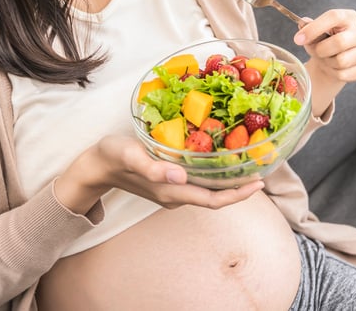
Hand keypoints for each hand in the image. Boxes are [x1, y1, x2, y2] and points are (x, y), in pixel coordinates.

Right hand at [55, 135, 262, 212]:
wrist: (94, 166)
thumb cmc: (112, 157)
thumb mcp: (130, 155)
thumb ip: (153, 168)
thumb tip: (180, 176)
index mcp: (170, 191)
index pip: (212, 200)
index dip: (238, 194)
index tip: (258, 183)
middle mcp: (175, 194)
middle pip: (215, 197)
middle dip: (240, 186)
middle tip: (262, 167)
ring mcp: (171, 190)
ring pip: (207, 190)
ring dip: (229, 180)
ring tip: (248, 161)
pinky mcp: (168, 183)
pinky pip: (198, 182)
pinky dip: (214, 173)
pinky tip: (221, 157)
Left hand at [294, 9, 355, 84]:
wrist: (340, 58)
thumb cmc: (326, 41)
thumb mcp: (317, 31)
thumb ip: (309, 27)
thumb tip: (302, 23)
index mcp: (349, 17)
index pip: (334, 17)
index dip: (314, 28)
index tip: (298, 39)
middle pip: (339, 42)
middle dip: (321, 50)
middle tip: (315, 52)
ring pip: (341, 61)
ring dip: (327, 63)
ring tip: (326, 59)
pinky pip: (344, 74)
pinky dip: (333, 73)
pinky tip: (333, 68)